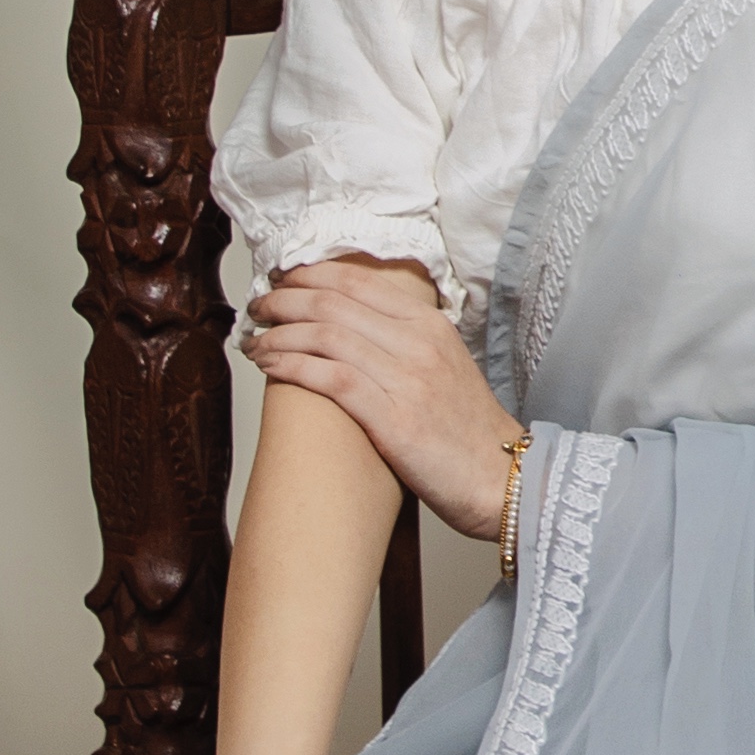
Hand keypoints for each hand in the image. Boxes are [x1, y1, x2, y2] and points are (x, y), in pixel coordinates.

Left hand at [239, 257, 516, 540]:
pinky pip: (332, 378)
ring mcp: (408, 380)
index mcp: (431, 325)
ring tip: (253, 342)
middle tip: (257, 308)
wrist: (501, 478)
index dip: (308, 276)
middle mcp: (419, 344)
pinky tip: (269, 366)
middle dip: (283, 300)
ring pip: (326, 335)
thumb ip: (404, 341)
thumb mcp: (444, 366)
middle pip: (333, 303)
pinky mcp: (394, 419)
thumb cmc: (467, 431)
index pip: (357, 282)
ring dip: (278, 334)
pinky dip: (292, 365)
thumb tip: (352, 327)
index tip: (279, 281)